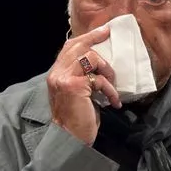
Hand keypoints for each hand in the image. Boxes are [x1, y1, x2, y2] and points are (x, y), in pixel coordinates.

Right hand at [46, 26, 121, 144]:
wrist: (70, 140)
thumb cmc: (77, 119)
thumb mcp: (77, 93)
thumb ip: (81, 77)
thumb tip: (99, 62)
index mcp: (56, 74)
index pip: (69, 47)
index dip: (87, 38)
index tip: (103, 31)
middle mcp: (57, 74)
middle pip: (78, 47)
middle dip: (96, 40)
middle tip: (109, 36)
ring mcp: (64, 79)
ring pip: (90, 58)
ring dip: (107, 70)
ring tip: (112, 86)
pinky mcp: (75, 86)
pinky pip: (99, 79)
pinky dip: (110, 90)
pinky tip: (114, 102)